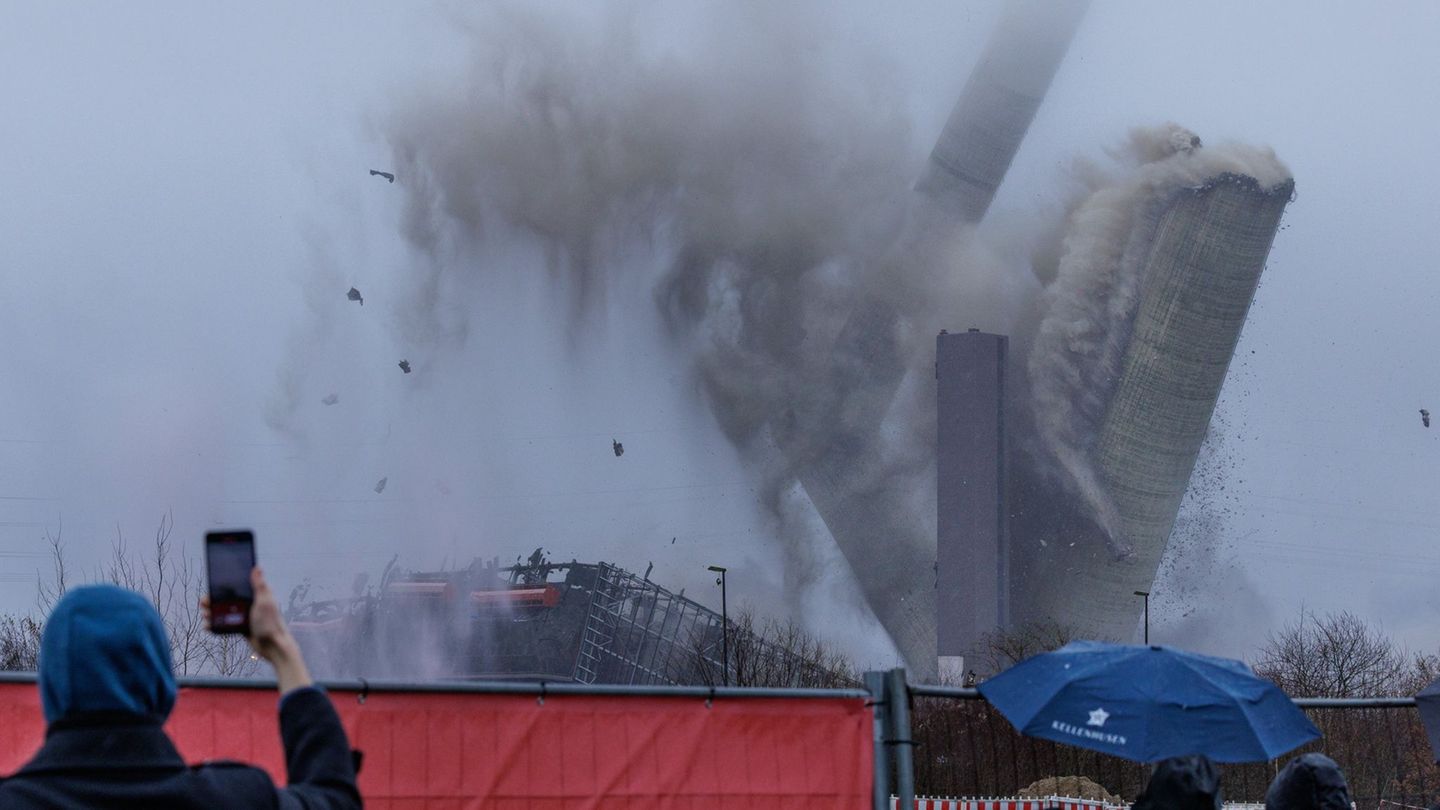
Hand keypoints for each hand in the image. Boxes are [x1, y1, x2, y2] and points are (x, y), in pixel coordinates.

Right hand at [201, 567, 312, 694]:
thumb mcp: (264, 602)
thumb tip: (257, 567)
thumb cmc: (271, 623)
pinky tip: (207, 625)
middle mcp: (251, 604)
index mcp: (257, 595)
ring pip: (225, 611)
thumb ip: (259, 586)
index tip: (213, 584)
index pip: (239, 586)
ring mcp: (245, 616)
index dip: (226, 584)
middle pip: (229, 599)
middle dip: (215, 600)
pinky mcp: (242, 627)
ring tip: (204, 614)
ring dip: (213, 612)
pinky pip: (226, 623)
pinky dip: (216, 624)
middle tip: (203, 602)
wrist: (272, 647)